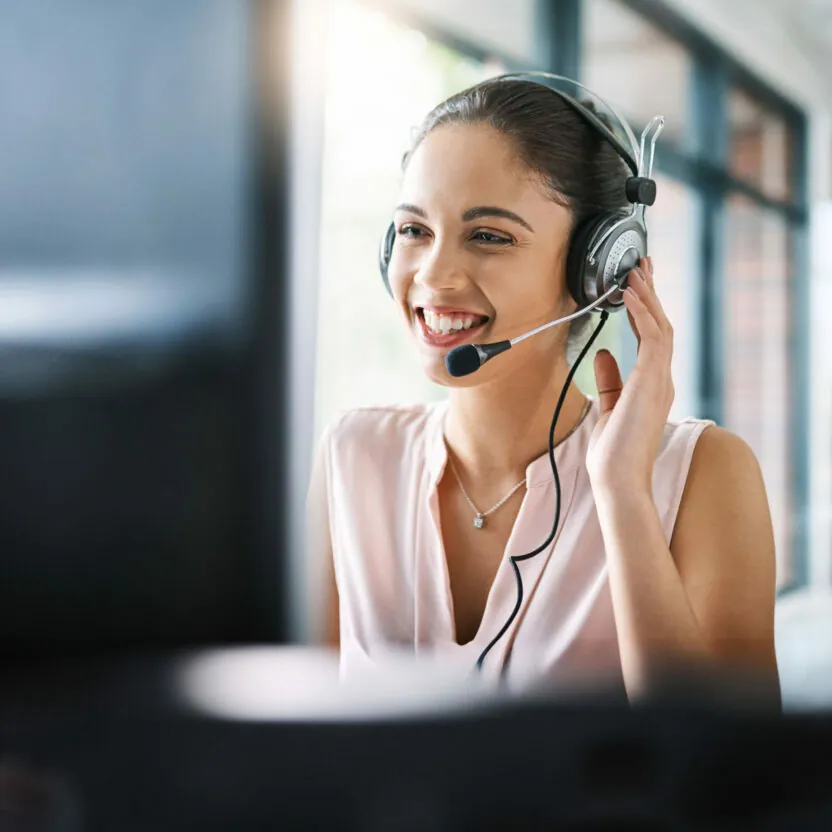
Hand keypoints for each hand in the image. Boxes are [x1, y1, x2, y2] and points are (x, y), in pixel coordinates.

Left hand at [586, 257, 674, 495]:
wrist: (617, 479)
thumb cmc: (613, 453)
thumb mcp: (608, 408)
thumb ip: (609, 380)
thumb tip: (605, 353)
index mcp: (652, 385)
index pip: (652, 339)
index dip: (646, 309)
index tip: (637, 286)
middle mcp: (661, 379)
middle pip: (659, 325)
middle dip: (650, 293)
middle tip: (641, 265)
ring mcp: (660, 380)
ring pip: (660, 326)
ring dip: (647, 296)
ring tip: (635, 271)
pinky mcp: (652, 382)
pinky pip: (652, 338)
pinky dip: (642, 313)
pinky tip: (631, 294)